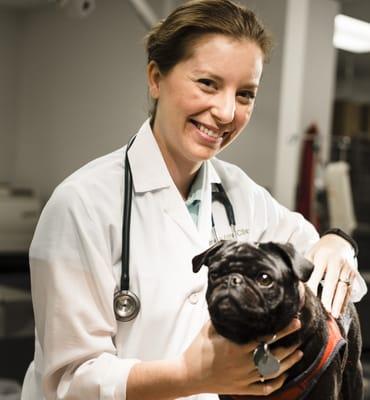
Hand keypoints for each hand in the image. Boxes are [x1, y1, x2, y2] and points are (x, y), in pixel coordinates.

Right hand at [179, 319, 302, 395]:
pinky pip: (266, 388)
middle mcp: (243, 364)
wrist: (188, 375)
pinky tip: (285, 374)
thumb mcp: (209, 328)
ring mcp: (245, 378)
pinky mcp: (243, 389)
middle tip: (299, 331)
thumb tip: (235, 300)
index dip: (282, 329)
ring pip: (274, 371)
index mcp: (236, 347)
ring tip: (299, 351)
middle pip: (275, 354)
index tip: (293, 321)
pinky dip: (278, 382)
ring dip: (289, 361)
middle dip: (290, 341)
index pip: (266, 337)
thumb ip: (225, 317)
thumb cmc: (198, 349)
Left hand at [305, 234, 356, 317]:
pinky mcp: (354, 274)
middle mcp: (337, 262)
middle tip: (325, 311)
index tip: (308, 299)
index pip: (317, 274)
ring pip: (344, 288)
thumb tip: (296, 283)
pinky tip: (340, 310)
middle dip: (329, 298)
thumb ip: (305, 267)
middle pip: (333, 282)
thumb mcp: (310, 254)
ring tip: (333, 315)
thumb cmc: (320, 252)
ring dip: (339, 303)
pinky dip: (345, 301)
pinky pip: (350, 290)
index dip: (313, 287)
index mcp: (323, 256)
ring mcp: (347, 268)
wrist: (338, 243)